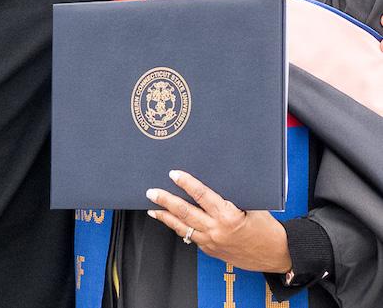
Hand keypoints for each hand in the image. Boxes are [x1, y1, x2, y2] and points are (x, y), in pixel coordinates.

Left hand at [146, 170, 291, 272]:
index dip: (186, 183)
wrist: (277, 254)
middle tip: (152, 192)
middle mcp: (217, 230)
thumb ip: (232, 194)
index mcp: (228, 216)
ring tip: (153, 209)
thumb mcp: (252, 204)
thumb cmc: (267, 227)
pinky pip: (192, 237)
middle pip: (185, 213)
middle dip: (166, 201)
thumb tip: (215, 178)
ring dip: (166, 217)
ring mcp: (212, 243)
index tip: (174, 174)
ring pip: (183, 228)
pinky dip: (180, 229)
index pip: (201, 195)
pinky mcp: (211, 251)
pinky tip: (172, 222)